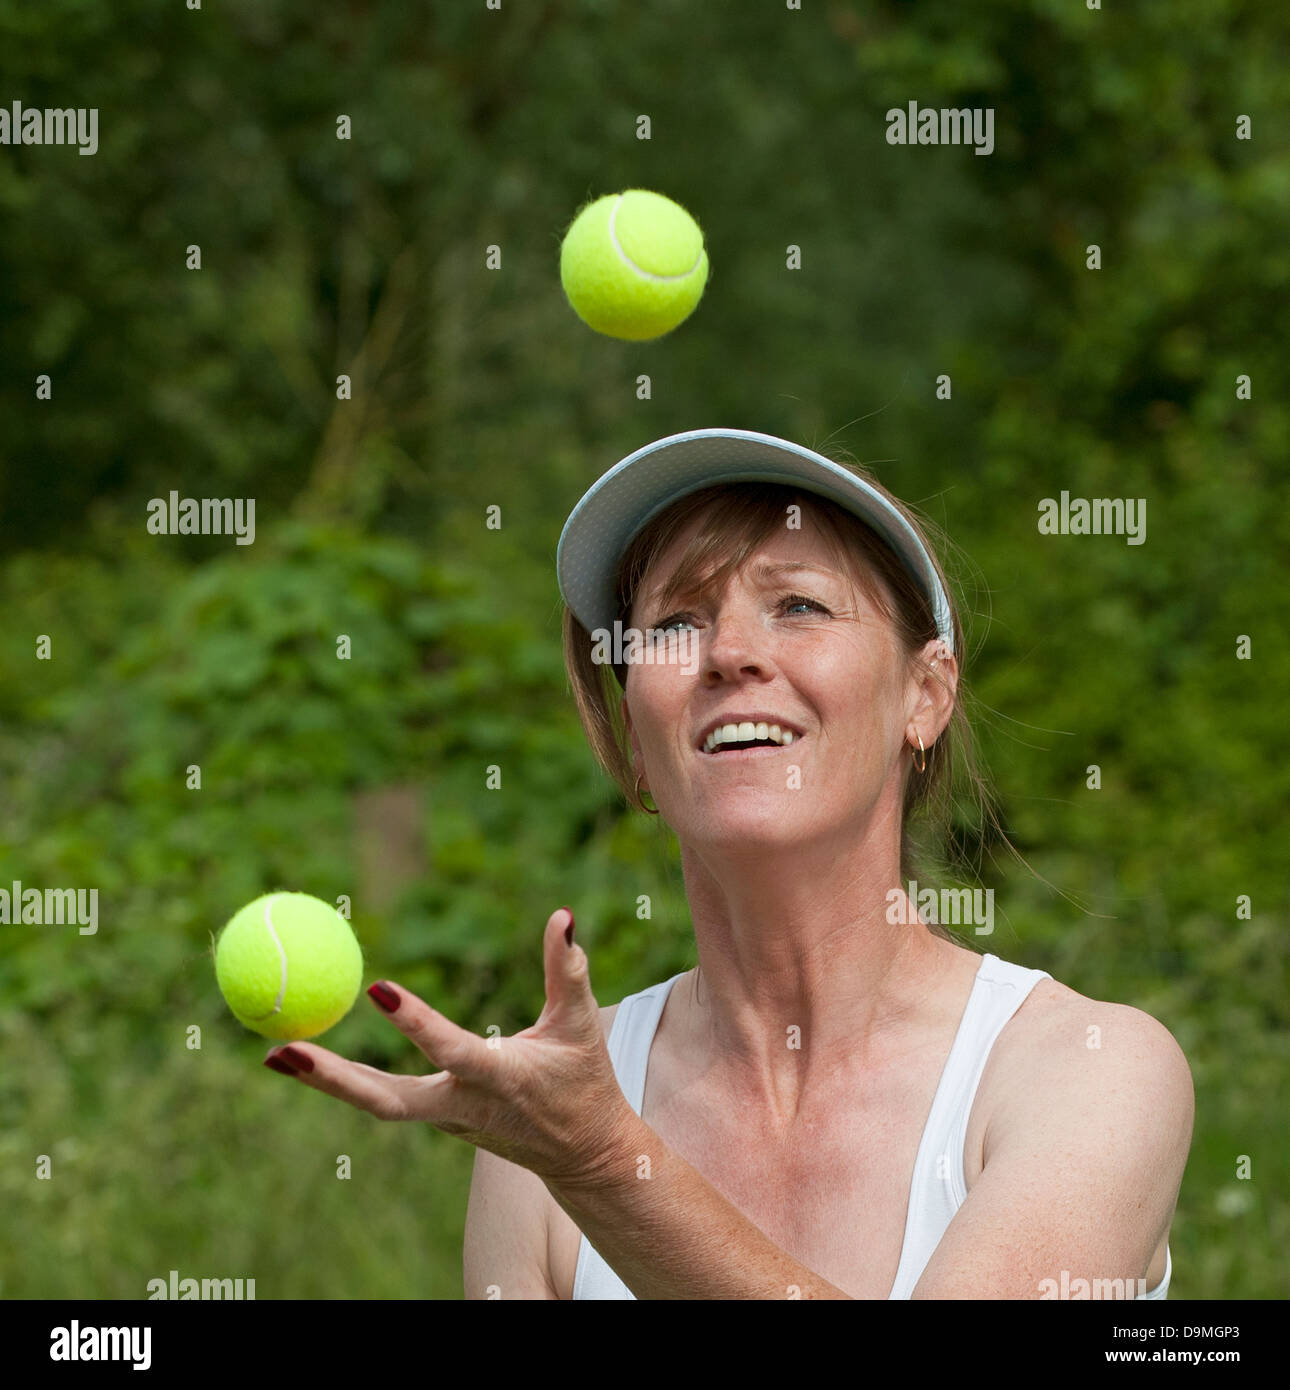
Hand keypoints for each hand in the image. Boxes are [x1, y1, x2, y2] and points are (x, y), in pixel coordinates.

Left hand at [261, 908, 632, 1188]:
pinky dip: (344, 1078)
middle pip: (385, 1100)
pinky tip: (308, 1055)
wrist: (583, 1155)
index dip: (414, 1022)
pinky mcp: (435, 1119)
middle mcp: (463, 1105)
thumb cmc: (585, 1080)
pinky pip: (383, 1097)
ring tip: (273, 1053)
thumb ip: (569, 970)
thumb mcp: (581, 1024)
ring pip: (375, 1103)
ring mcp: (444, 1119)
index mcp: (500, 1078)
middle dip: (331, 1078)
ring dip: (324, 1080)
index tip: (376, 987)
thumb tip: (562, 916)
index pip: (450, 1050)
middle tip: (279, 1049)